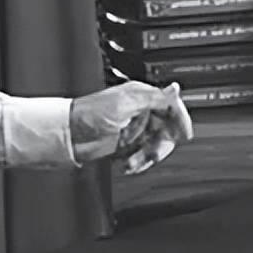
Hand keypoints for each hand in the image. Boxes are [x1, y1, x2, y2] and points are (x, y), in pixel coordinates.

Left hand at [69, 80, 192, 168]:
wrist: (68, 134)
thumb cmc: (89, 114)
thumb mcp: (126, 104)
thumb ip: (154, 98)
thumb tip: (175, 88)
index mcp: (141, 96)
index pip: (171, 106)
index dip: (180, 119)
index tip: (184, 134)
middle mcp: (140, 111)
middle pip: (166, 129)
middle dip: (160, 144)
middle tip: (152, 153)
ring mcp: (133, 128)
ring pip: (155, 144)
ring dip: (147, 156)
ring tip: (133, 161)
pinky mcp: (126, 144)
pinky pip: (143, 154)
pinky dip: (138, 161)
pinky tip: (128, 164)